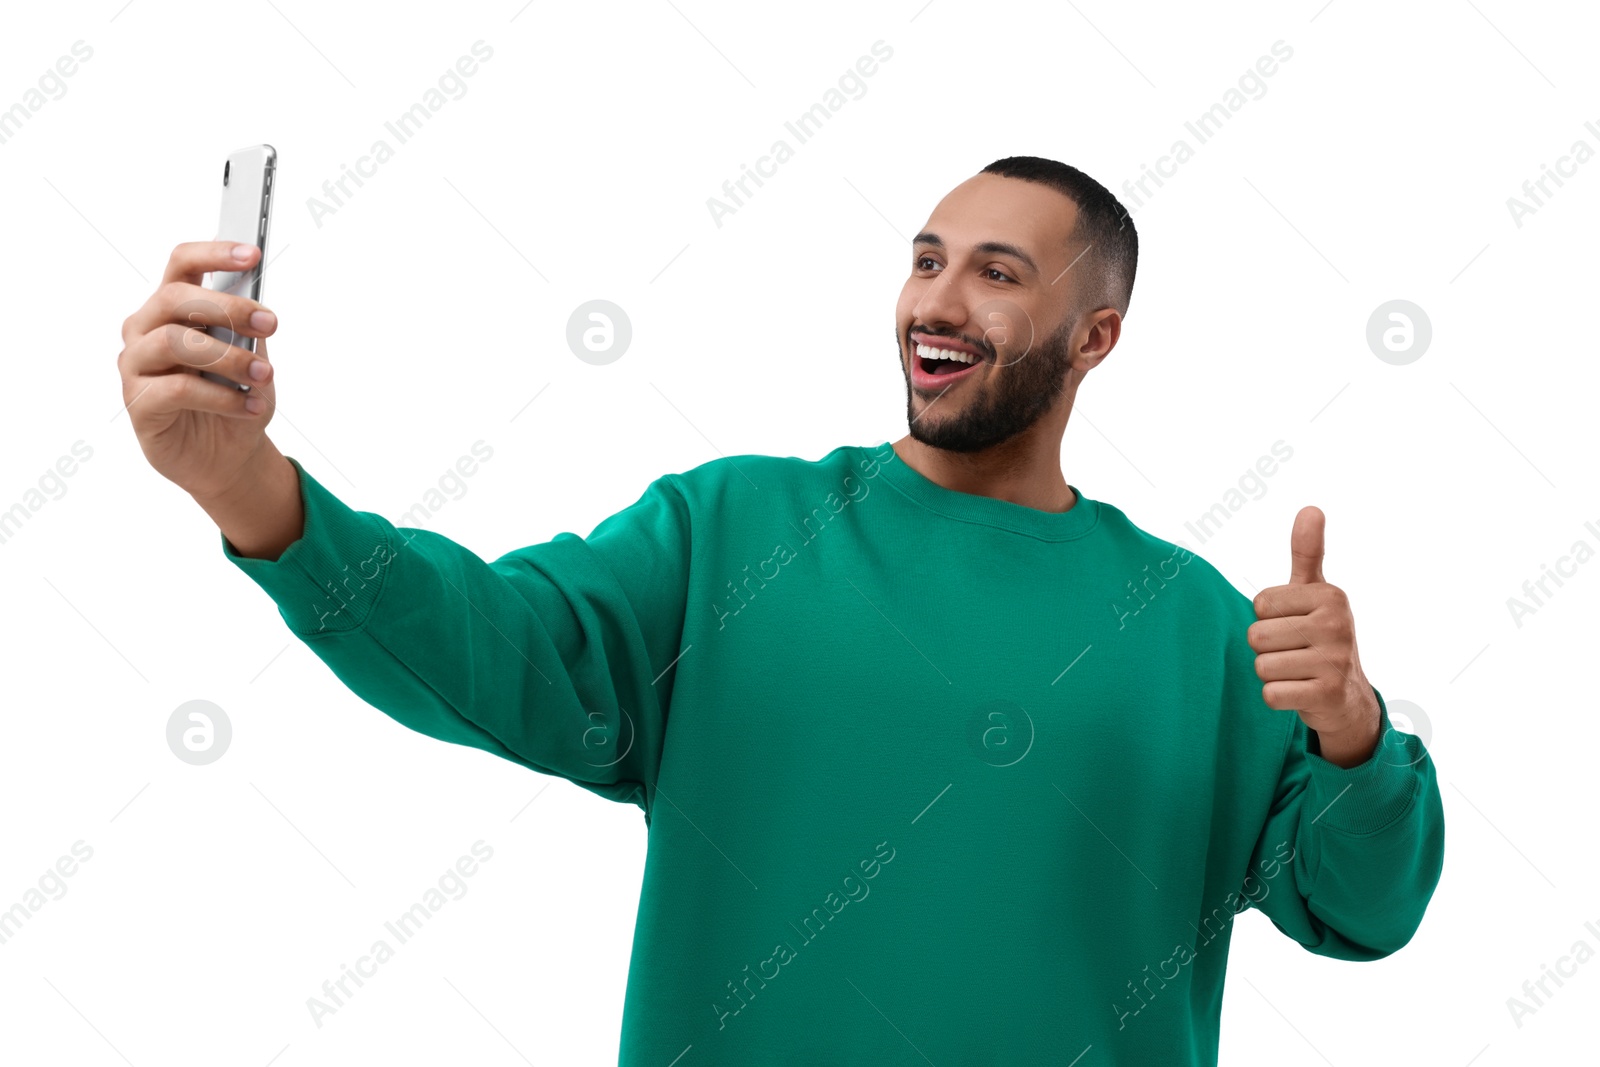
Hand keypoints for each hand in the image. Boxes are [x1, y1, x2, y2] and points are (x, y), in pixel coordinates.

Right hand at [118, 241, 279, 501]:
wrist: (227, 456)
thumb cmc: (236, 398)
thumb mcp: (252, 360)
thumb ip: (248, 332)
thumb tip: (257, 311)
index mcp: (172, 309)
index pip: (181, 265)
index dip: (213, 254)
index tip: (252, 254)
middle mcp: (145, 329)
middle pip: (175, 298)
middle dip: (229, 307)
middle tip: (270, 323)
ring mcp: (136, 365)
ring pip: (175, 342)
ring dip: (229, 357)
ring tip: (263, 375)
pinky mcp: (138, 403)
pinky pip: (178, 389)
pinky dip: (223, 397)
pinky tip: (250, 406)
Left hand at [1248, 506, 1381, 767]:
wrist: (1347, 696)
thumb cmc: (1321, 636)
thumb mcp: (1315, 592)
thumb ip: (1308, 552)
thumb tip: (1311, 507)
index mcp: (1330, 595)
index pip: (1260, 604)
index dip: (1268, 619)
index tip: (1294, 625)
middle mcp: (1337, 625)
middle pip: (1257, 635)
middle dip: (1267, 649)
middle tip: (1295, 652)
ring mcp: (1335, 661)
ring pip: (1261, 666)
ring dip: (1272, 674)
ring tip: (1299, 671)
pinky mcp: (1327, 694)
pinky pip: (1271, 694)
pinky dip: (1278, 697)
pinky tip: (1301, 692)